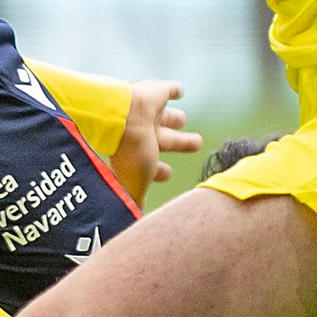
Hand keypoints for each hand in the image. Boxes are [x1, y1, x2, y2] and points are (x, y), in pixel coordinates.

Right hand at [112, 77, 199, 197]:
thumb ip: (137, 204)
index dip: (159, 171)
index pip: (151, 165)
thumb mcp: (136, 187)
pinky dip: (173, 90)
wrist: (121, 119)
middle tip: (195, 143)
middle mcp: (144, 135)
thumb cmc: (129, 155)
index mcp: (139, 156)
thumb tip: (135, 226)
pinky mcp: (154, 92)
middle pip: (165, 140)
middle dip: (178, 144)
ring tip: (183, 119)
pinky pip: (167, 90)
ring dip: (175, 118)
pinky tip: (179, 90)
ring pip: (166, 117)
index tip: (167, 174)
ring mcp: (148, 114)